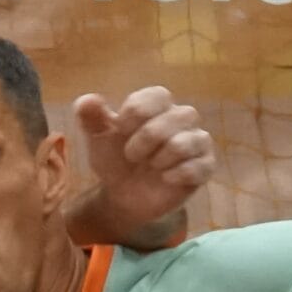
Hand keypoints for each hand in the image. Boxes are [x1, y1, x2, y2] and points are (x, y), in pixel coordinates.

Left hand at [74, 87, 214, 229]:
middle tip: (131, 155)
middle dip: (146, 138)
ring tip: (149, 167)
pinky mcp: (205, 167)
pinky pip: (200, 166)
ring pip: (188, 141)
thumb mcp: (98, 140)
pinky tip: (164, 179)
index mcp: (157, 106)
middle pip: (176, 116)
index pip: (158, 95)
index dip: (135, 113)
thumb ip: (91, 119)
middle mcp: (182, 119)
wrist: (123, 196)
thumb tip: (86, 101)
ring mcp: (196, 142)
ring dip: (161, 157)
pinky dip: (177, 174)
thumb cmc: (115, 160)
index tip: (120, 129)